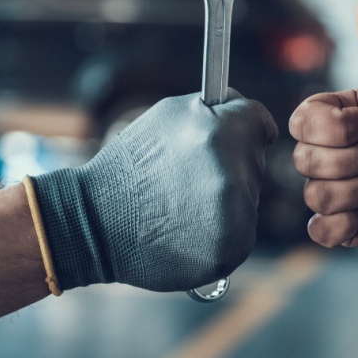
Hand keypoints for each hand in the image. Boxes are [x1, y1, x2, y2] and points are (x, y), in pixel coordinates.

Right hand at [32, 90, 277, 290]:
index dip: (246, 127)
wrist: (97, 223)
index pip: (261, 121)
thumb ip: (214, 108)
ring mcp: (236, 216)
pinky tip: (188, 228)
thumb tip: (246, 110)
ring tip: (183, 204)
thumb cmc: (130, 166)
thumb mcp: (167, 116)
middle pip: (255, 161)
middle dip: (230, 163)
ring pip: (249, 198)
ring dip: (227, 199)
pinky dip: (221, 230)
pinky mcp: (233, 248)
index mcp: (221, 133)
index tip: (236, 136)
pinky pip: (241, 231)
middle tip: (188, 176)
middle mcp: (233, 174)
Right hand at [289, 0, 357, 248]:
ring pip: (314, 195)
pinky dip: (346, 225)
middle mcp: (331, 152)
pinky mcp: (344, 227)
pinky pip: (319, 231)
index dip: (339, 128)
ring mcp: (336, 191)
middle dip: (355, 160)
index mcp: (338, 117)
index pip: (301, 121)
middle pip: (304, 159)